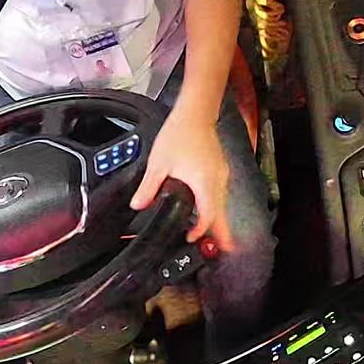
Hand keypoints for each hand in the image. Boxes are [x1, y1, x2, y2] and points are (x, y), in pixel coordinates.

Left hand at [129, 111, 233, 250]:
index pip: (207, 215)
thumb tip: (139, 205)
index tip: (190, 238)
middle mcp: (217, 181)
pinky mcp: (220, 169)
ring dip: (219, 220)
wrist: (195, 113)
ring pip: (223, 204)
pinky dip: (217, 206)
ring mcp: (221, 174)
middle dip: (222, 233)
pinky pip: (221, 194)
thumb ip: (149, 187)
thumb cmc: (180, 133)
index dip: (200, 230)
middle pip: (221, 214)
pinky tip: (209, 211)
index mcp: (203, 182)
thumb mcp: (158, 163)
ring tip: (217, 237)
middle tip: (223, 250)